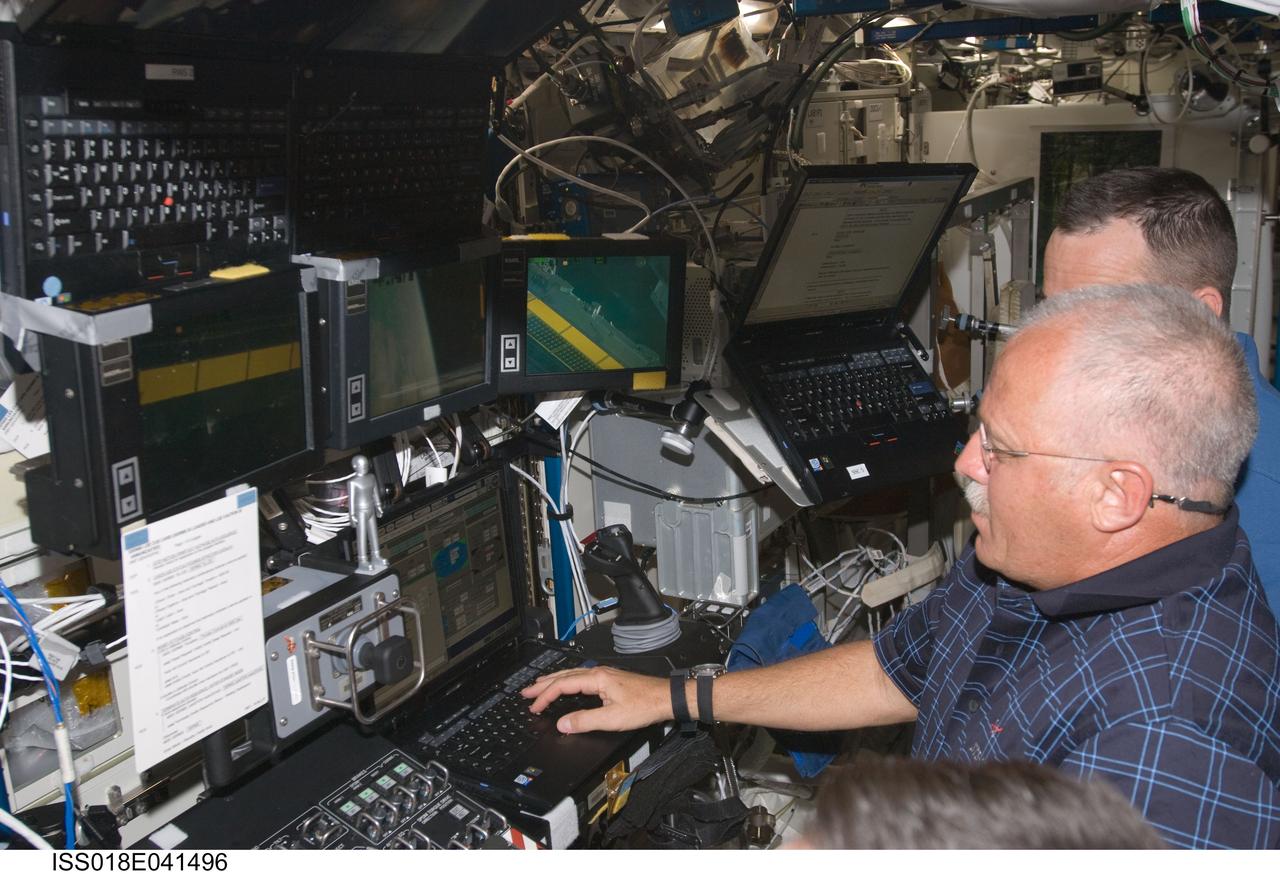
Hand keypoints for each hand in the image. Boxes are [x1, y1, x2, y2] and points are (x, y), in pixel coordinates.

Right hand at [521, 666, 669, 733]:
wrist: (665, 698)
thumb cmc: (645, 705)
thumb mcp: (613, 719)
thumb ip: (585, 721)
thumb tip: (563, 724)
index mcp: (596, 679)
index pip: (562, 686)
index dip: (545, 697)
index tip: (534, 707)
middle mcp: (599, 673)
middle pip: (563, 676)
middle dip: (543, 684)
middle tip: (526, 692)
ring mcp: (604, 675)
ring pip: (572, 675)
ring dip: (554, 681)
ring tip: (540, 685)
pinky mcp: (610, 679)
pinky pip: (581, 677)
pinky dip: (567, 681)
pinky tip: (567, 685)